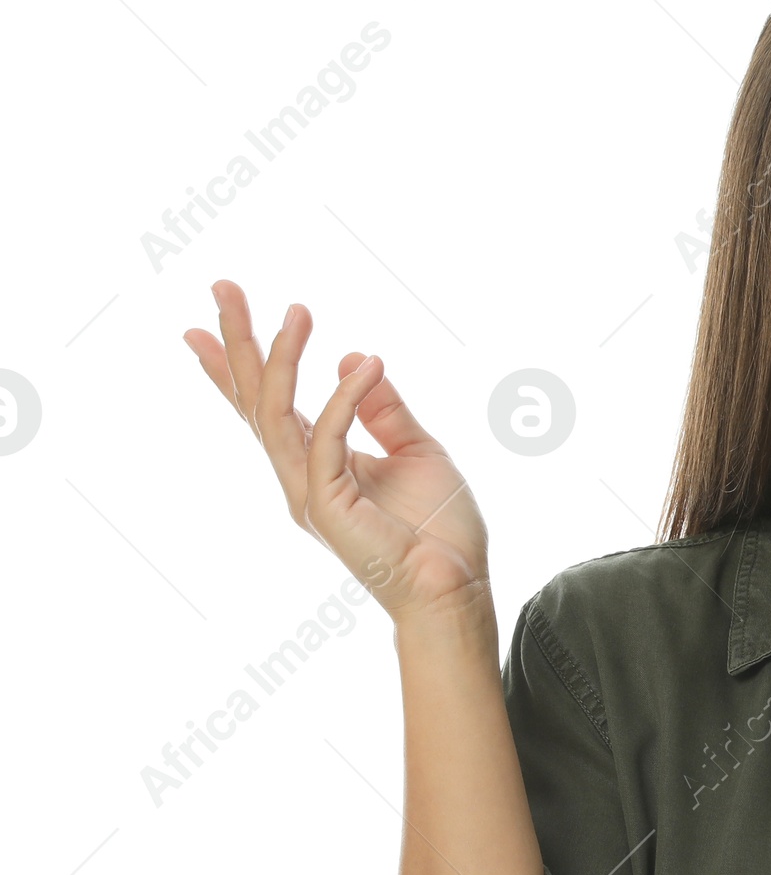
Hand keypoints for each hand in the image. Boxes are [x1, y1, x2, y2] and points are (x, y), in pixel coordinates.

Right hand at [182, 279, 490, 623]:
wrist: (454, 588)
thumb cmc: (439, 531)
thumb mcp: (416, 450)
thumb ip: (384, 409)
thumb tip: (356, 359)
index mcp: (319, 464)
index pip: (269, 406)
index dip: (240, 363)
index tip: (212, 318)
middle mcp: (303, 476)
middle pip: (257, 401)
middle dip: (238, 343)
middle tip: (223, 286)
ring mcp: (309, 492)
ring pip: (276, 414)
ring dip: (281, 358)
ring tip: (296, 311)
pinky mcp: (328, 505)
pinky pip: (326, 439)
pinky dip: (345, 399)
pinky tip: (366, 366)